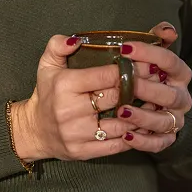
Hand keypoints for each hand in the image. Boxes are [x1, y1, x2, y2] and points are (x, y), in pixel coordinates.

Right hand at [10, 34, 150, 161]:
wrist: (34, 131)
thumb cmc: (47, 93)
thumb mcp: (46, 64)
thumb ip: (58, 45)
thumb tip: (77, 39)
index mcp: (65, 85)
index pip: (105, 76)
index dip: (128, 69)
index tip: (145, 64)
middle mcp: (70, 110)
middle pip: (116, 98)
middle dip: (139, 88)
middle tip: (158, 80)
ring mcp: (77, 134)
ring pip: (120, 124)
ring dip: (141, 115)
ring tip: (156, 103)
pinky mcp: (83, 152)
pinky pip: (116, 145)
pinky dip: (133, 137)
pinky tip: (144, 126)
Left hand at [93, 22, 191, 148]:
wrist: (156, 105)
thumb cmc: (148, 74)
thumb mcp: (151, 54)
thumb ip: (157, 38)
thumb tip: (168, 29)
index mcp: (180, 74)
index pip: (170, 61)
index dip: (150, 53)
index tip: (125, 48)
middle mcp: (181, 97)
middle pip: (170, 95)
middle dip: (148, 89)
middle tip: (127, 84)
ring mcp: (175, 119)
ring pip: (164, 121)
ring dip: (143, 117)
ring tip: (122, 112)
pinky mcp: (167, 138)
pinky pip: (159, 143)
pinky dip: (143, 142)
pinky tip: (126, 137)